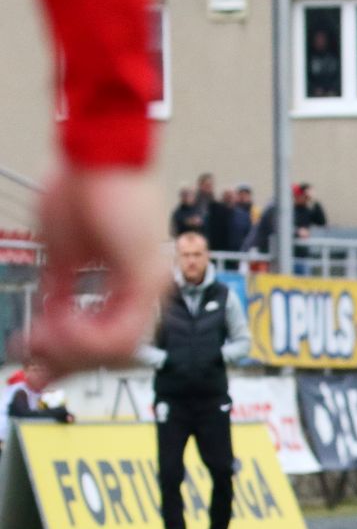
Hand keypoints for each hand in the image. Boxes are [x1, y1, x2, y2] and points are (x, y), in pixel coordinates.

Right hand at [20, 166, 168, 389]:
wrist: (96, 154)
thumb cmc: (82, 188)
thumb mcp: (62, 253)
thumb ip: (61, 290)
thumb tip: (49, 323)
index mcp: (130, 284)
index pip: (107, 336)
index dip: (68, 356)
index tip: (34, 361)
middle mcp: (147, 289)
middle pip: (114, 352)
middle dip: (68, 366)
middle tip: (33, 374)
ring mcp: (149, 285)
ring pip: (118, 349)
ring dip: (73, 353)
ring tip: (40, 342)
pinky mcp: (144, 278)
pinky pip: (120, 331)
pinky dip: (84, 338)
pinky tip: (57, 330)